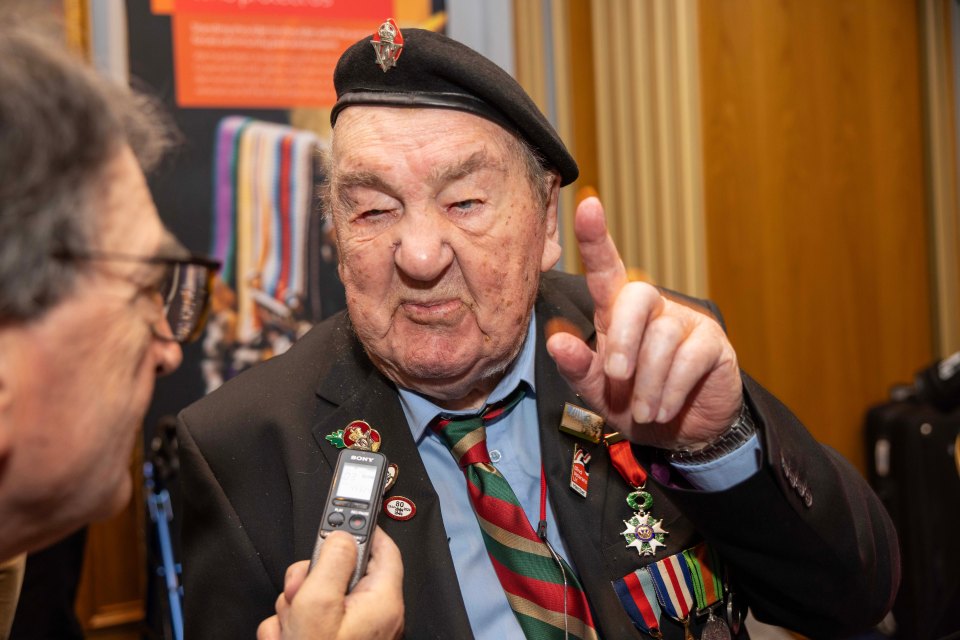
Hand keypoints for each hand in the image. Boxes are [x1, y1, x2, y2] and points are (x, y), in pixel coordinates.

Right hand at [257, 528, 403, 639]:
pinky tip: (287, 638)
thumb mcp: (318, 603)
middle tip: (298, 594)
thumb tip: (340, 536)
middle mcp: (373, 615)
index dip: (361, 527)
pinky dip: (291, 628)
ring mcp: (353, 630)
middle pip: (339, 571)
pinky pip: (310, 620)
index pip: (383, 547)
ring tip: (291, 630)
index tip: (342, 515)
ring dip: (295, 609)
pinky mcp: (334, 639)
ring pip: (317, 597)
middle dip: (310, 579)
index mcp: (382, 600)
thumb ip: (331, 561)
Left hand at [546, 197, 742, 449]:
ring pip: (662, 337)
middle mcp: (652, 308)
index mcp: (618, 313)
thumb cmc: (634, 404)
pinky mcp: (713, 343)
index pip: (606, 269)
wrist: (683, 434)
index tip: (586, 206)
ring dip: (647, 382)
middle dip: (623, 340)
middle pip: (637, 296)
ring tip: (644, 410)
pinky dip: (671, 390)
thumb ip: (578, 367)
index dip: (595, 238)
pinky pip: (689, 359)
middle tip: (618, 378)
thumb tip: (556, 341)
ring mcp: (685, 322)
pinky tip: (663, 408)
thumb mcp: (598, 391)